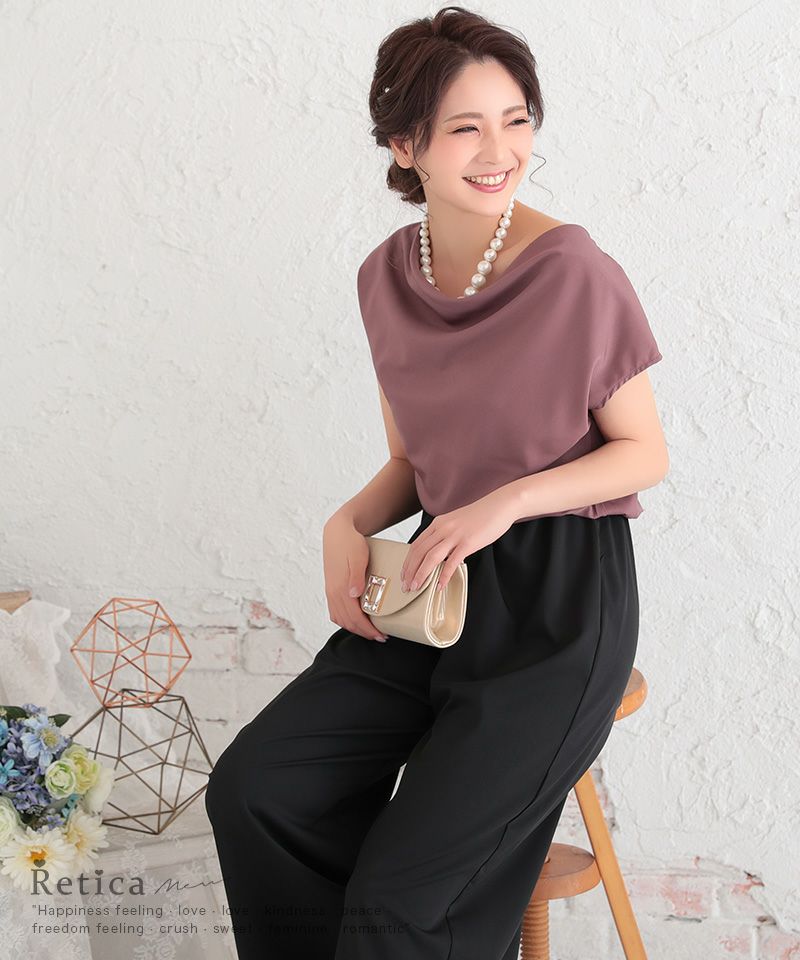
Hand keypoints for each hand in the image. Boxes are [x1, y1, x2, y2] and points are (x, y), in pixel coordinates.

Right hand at [323, 513, 389, 642]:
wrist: (337, 531)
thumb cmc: (350, 543)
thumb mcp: (356, 557)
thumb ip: (355, 576)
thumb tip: (353, 594)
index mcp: (340, 588)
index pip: (354, 617)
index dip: (368, 629)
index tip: (382, 635)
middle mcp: (333, 593)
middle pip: (347, 622)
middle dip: (364, 632)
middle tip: (381, 637)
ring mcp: (330, 591)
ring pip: (340, 619)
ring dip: (354, 628)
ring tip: (370, 631)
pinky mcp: (331, 588)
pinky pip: (335, 611)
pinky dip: (345, 620)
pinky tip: (355, 620)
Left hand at [400, 490, 518, 593]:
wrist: (501, 504)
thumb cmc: (481, 515)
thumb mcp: (456, 522)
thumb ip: (446, 536)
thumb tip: (441, 554)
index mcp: (438, 523)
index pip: (416, 545)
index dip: (408, 561)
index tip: (405, 574)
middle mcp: (443, 528)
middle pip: (419, 552)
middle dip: (410, 571)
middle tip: (406, 586)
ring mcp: (455, 535)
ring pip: (431, 557)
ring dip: (421, 574)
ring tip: (416, 587)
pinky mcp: (468, 542)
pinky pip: (452, 562)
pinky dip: (444, 575)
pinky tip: (440, 585)